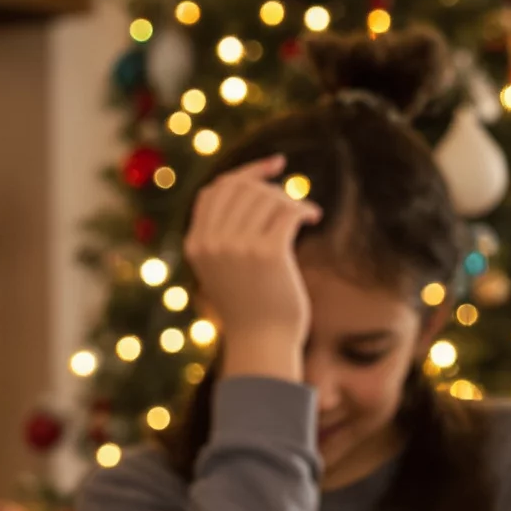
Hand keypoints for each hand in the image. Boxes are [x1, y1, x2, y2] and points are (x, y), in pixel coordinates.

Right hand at [183, 154, 321, 380]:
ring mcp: (237, 248)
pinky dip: (304, 210)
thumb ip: (227, 230)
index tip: (276, 165)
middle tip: (293, 206)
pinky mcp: (267, 254)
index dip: (247, 172)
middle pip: (244, 189)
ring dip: (291, 201)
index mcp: (196, 244)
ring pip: (268, 197)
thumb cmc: (250, 307)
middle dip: (273, 189)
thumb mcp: (226, 267)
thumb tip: (255, 183)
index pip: (216, 190)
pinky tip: (314, 218)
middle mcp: (212, 243)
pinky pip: (288, 212)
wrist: (262, 344)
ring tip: (306, 215)